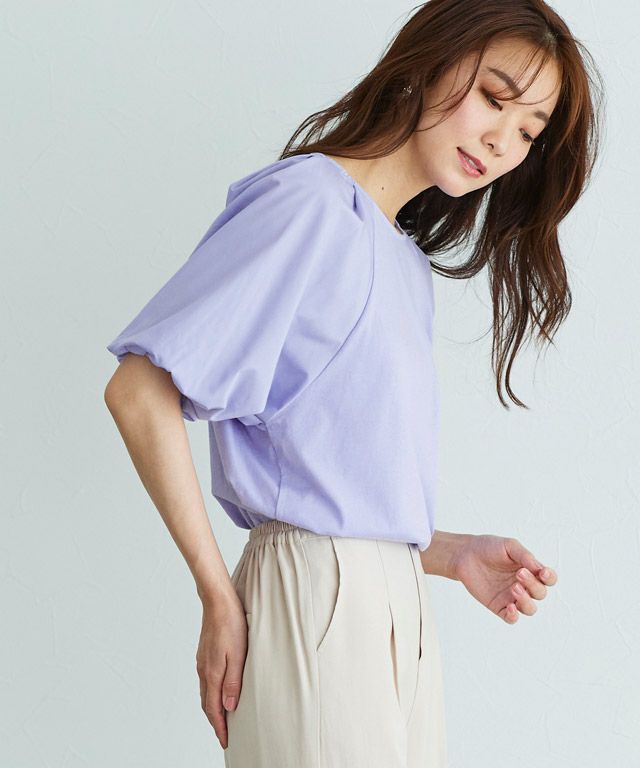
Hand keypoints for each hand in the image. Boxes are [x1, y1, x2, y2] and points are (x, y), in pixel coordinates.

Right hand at [196, 592, 248, 748]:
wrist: (217, 602)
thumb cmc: (232, 625)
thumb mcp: (238, 655)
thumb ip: (233, 682)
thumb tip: (228, 708)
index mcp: (212, 673)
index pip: (214, 709)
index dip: (220, 727)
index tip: (226, 741)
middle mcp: (203, 670)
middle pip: (207, 704)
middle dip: (215, 722)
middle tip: (224, 735)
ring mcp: (202, 662)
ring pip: (205, 693)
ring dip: (212, 708)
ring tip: (222, 718)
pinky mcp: (204, 654)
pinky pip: (205, 681)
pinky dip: (211, 694)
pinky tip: (218, 691)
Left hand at [451, 534, 557, 623]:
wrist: (465, 554)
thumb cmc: (488, 547)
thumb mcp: (509, 546)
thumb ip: (525, 556)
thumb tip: (540, 569)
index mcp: (530, 570)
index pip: (549, 579)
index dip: (550, 578)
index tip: (543, 573)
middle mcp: (524, 585)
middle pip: (540, 594)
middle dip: (533, 585)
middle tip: (519, 574)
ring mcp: (511, 597)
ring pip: (529, 609)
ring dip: (526, 601)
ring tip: (514, 588)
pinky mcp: (498, 606)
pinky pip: (511, 618)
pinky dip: (514, 616)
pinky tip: (510, 608)